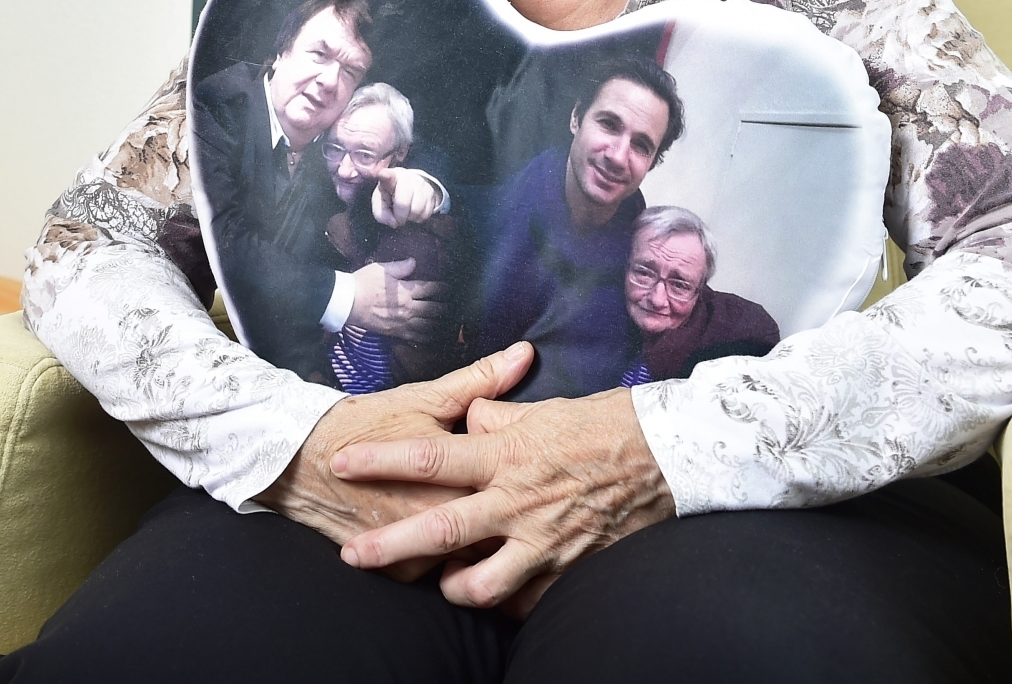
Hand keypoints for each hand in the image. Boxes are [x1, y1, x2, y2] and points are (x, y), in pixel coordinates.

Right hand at [256, 343, 534, 581]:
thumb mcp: (425, 398)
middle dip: (508, 525)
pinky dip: (445, 559)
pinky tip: (443, 539)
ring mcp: (419, 552)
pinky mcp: (400, 573)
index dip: (526, 484)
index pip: (511, 492)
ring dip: (477, 546)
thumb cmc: (367, 423)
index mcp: (456, 477)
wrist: (301, 459)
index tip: (530, 474)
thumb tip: (523, 354)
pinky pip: (438, 574)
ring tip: (474, 521)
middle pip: (499, 535)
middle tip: (509, 505)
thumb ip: (480, 383)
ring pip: (470, 561)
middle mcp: (440, 521)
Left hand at [332, 387, 674, 616]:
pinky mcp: (569, 567)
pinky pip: (527, 599)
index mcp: (505, 455)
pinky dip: (510, 603)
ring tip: (443, 585)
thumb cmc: (605, 423)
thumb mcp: (544, 409)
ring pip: (480, 584)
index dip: (381, 460)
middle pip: (439, 530)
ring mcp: (543, 540)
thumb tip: (472, 422)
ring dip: (453, 588)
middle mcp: (516, 501)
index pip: (428, 457)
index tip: (343, 463)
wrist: (667, 454)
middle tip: (353, 556)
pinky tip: (502, 598)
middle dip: (388, 547)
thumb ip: (498, 418)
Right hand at [349, 258, 447, 341]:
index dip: (443, 288)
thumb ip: (400, 266)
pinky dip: (426, 337)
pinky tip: (433, 337)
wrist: (347, 303)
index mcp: (406, 290)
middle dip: (445, 307)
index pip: (431, 289)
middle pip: (434, 308)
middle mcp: (408, 307)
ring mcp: (403, 322)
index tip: (450, 288)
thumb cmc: (362, 283)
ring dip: (439, 323)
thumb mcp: (381, 269)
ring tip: (447, 321)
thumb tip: (414, 262)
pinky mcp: (395, 332)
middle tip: (453, 306)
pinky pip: (415, 337)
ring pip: (428, 325)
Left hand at [372, 167, 442, 227]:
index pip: (388, 176)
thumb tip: (395, 222)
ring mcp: (421, 184)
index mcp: (390, 178)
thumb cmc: (391, 197)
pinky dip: (419, 218)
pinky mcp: (431, 193)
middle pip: (403, 203)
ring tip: (407, 212)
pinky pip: (426, 214)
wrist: (410, 189)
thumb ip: (382, 215)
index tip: (383, 174)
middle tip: (398, 216)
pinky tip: (415, 212)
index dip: (385, 176)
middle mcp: (407, 178)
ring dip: (410, 217)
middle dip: (400, 216)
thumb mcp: (380, 205)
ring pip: (416, 210)